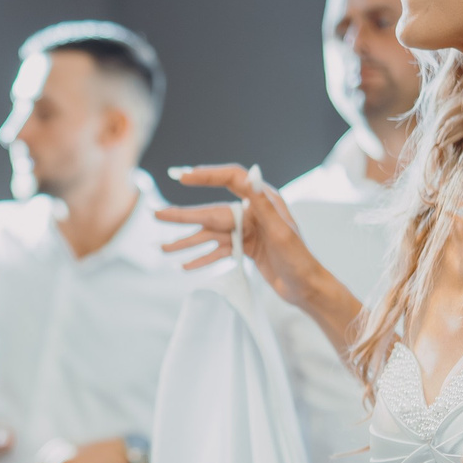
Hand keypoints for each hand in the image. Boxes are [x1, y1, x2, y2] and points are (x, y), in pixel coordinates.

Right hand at [157, 165, 335, 307]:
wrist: (307, 288)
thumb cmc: (299, 259)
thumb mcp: (281, 231)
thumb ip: (263, 203)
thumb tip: (251, 174)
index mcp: (263, 200)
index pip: (230, 179)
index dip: (205, 176)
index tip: (181, 176)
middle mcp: (252, 212)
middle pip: (211, 212)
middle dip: (182, 217)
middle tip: (156, 215)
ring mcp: (247, 231)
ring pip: (209, 234)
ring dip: (186, 242)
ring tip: (161, 249)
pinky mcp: (245, 248)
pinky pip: (217, 251)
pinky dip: (201, 258)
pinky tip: (183, 265)